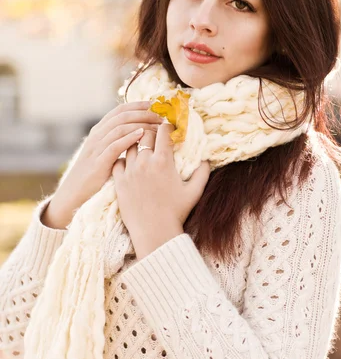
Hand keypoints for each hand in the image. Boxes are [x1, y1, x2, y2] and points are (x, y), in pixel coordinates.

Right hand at [42, 102, 162, 228]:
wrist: (75, 193)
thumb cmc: (95, 173)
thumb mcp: (106, 152)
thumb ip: (119, 140)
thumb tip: (143, 131)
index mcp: (100, 130)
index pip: (121, 109)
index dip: (140, 105)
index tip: (158, 104)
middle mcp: (97, 135)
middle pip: (123, 116)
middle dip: (145, 113)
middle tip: (162, 115)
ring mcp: (96, 147)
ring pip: (120, 128)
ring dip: (141, 124)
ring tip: (158, 125)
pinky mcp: (98, 162)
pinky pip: (114, 145)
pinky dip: (129, 138)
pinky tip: (142, 136)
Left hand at [111, 122, 210, 259]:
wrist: (154, 232)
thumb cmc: (176, 213)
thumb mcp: (195, 192)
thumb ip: (203, 172)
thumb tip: (206, 158)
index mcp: (163, 161)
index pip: (163, 131)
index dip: (168, 126)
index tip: (170, 127)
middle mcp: (144, 162)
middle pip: (144, 133)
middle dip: (151, 131)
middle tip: (156, 136)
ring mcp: (129, 171)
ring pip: (130, 145)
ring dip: (137, 144)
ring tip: (143, 149)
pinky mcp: (119, 181)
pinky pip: (117, 161)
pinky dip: (123, 159)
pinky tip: (130, 163)